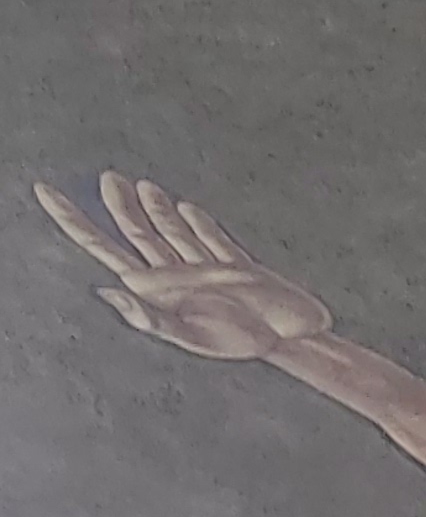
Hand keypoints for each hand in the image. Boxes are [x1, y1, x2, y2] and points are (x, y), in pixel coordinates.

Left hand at [36, 174, 338, 360]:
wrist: (289, 337)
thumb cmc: (240, 339)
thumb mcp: (189, 332)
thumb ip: (148, 315)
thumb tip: (108, 290)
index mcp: (154, 288)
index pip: (101, 246)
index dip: (71, 219)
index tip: (46, 191)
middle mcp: (174, 277)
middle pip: (137, 234)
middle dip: (120, 205)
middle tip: (108, 177)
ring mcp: (203, 270)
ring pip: (171, 232)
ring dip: (156, 208)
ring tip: (143, 185)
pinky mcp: (234, 267)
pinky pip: (210, 240)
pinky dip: (198, 223)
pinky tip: (186, 209)